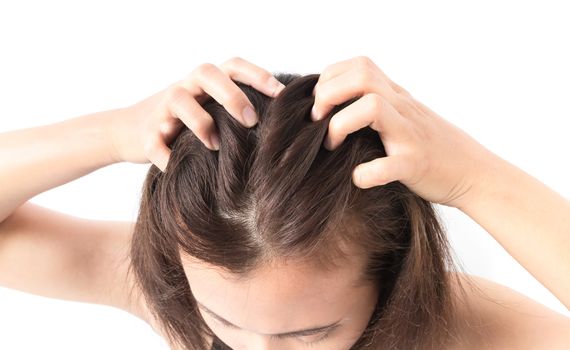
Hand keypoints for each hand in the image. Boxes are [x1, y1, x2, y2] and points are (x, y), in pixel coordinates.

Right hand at [105, 57, 285, 171]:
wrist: (130, 130)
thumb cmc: (186, 122)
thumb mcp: (209, 109)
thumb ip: (236, 110)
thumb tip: (281, 127)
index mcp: (205, 81)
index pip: (233, 66)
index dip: (258, 75)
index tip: (281, 94)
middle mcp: (185, 87)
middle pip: (208, 73)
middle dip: (232, 95)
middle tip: (251, 120)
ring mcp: (163, 108)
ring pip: (179, 99)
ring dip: (201, 123)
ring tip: (215, 145)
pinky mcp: (146, 134)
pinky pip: (156, 143)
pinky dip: (168, 157)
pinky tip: (179, 168)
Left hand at [311, 56, 496, 208]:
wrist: (474, 173)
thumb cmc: (431, 147)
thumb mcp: (404, 116)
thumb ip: (376, 104)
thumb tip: (334, 105)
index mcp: (396, 97)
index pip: (359, 65)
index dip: (330, 79)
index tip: (320, 106)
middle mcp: (402, 108)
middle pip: (361, 76)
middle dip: (328, 95)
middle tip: (319, 121)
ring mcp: (409, 134)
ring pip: (372, 106)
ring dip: (340, 124)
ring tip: (333, 144)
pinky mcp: (414, 164)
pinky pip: (388, 165)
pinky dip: (366, 174)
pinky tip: (359, 179)